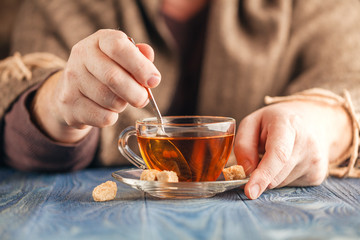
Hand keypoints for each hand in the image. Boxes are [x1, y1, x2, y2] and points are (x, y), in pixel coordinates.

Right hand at [32, 29, 160, 142]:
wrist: (73, 90)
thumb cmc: (107, 71)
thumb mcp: (124, 58)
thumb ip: (139, 56)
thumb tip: (148, 54)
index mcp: (99, 40)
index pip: (118, 47)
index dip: (140, 66)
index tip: (154, 81)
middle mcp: (81, 55)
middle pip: (113, 77)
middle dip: (136, 93)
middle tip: (143, 98)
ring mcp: (72, 80)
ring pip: (109, 100)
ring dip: (123, 105)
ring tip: (121, 101)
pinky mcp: (69, 104)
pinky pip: (102, 117)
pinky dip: (112, 117)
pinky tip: (107, 110)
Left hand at [234, 100, 350, 199]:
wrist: (314, 120)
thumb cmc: (277, 121)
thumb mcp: (253, 122)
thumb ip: (243, 145)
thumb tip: (245, 172)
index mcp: (288, 125)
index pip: (278, 154)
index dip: (263, 175)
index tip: (250, 192)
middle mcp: (307, 143)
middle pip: (276, 175)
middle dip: (259, 175)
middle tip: (256, 158)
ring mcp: (315, 161)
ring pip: (280, 183)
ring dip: (270, 175)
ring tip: (276, 153)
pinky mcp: (318, 175)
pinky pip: (288, 185)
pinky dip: (280, 177)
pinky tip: (287, 161)